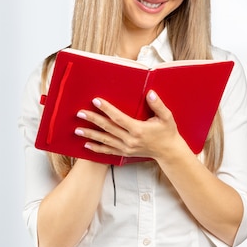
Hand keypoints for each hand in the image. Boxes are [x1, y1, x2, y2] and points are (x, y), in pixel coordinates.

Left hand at [74, 90, 188, 159]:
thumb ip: (158, 105)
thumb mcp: (167, 117)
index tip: (96, 101)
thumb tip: (150, 93)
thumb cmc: (167, 132)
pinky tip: (86, 144)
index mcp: (138, 130)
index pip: (118, 118)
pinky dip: (96, 148)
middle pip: (108, 128)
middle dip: (93, 120)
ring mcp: (126, 148)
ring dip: (90, 135)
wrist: (169, 152)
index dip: (107, 109)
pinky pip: (108, 151)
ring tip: (77, 130)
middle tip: (80, 113)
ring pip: (105, 140)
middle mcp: (130, 140)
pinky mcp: (124, 153)